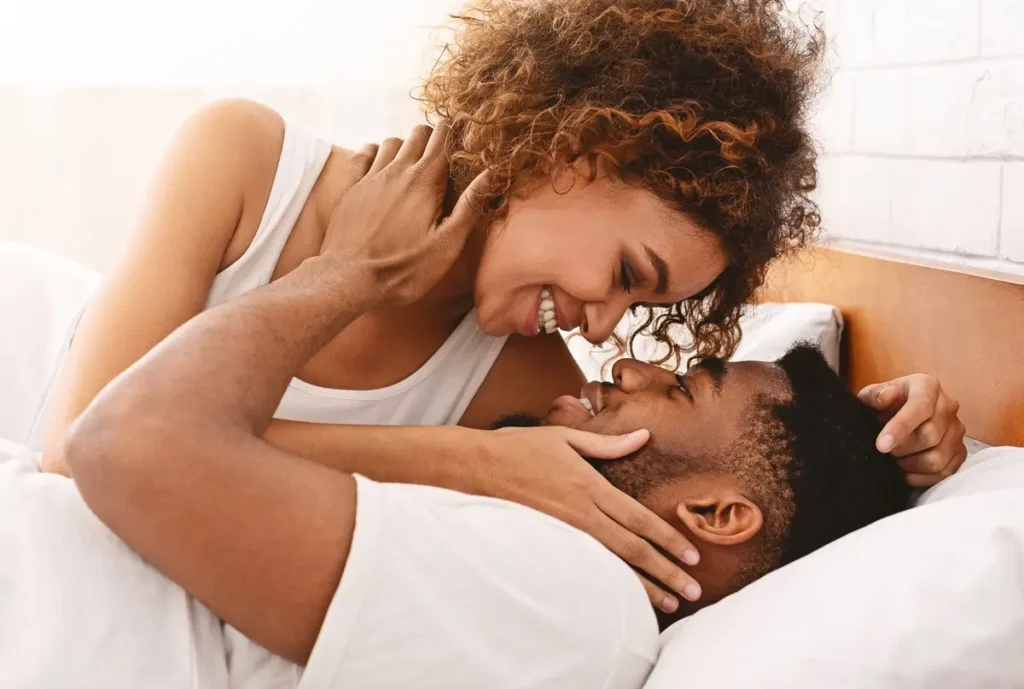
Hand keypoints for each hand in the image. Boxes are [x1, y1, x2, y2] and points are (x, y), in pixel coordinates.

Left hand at [322, 123, 490, 307]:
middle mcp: (397, 171)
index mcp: (425, 182)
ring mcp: (370, 177)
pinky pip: (363, 154)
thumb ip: (469, 206)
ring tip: (415, 162)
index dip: (457, 133)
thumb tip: (491, 174)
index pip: (444, 139)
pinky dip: (375, 151)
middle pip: (419, 134)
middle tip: (444, 155)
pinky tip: (380, 163)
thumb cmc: (404, 269)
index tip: (466, 138)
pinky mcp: (350, 188)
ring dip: (406, 145)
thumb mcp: (447, 244)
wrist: (349, 280)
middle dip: (434, 137)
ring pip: (392, 142)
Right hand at [472, 426, 701, 612]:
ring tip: (669, 604)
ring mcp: (565, 532)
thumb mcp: (566, 437)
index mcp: (590, 485)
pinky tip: (624, 599)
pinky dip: (609, 586)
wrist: (476, 468)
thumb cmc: (520, 447)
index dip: (668, 539)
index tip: (692, 556)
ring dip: (643, 586)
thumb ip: (608, 444)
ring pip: (612, 566)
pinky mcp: (550, 544)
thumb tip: (643, 436)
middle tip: (693, 591)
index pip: (638, 519)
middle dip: (666, 572)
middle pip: (632, 549)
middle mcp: (581, 513)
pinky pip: (587, 569)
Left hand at [859, 375, 967, 487]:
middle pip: (929, 435)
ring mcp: (957, 430)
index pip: (920, 406)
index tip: (881, 446)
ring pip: (937, 458)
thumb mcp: (871, 396)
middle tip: (886, 450)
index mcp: (927, 386)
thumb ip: (875, 395)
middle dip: (901, 448)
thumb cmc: (883, 404)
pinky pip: (945, 472)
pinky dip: (923, 477)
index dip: (900, 427)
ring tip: (896, 459)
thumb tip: (886, 397)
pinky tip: (907, 471)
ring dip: (911, 464)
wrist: (896, 414)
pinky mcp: (960, 451)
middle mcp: (948, 405)